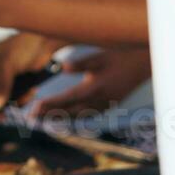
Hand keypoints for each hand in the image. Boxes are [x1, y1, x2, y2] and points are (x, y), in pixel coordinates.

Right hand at [0, 32, 66, 108]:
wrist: (44, 41)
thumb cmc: (23, 46)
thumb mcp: (9, 65)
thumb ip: (1, 86)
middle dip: (9, 100)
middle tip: (20, 101)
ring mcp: (4, 76)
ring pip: (7, 98)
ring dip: (20, 98)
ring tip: (29, 91)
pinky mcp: (16, 80)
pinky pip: (17, 95)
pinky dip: (25, 95)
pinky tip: (31, 89)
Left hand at [30, 47, 150, 117]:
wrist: (143, 65)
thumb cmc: (119, 57)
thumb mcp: (100, 56)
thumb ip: (82, 63)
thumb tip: (63, 68)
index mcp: (96, 88)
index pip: (68, 99)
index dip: (50, 104)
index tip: (35, 108)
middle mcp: (100, 101)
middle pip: (70, 112)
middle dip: (50, 114)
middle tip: (31, 117)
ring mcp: (105, 105)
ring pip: (79, 116)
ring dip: (60, 117)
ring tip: (42, 118)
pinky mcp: (109, 105)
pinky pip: (88, 115)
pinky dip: (74, 117)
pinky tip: (64, 116)